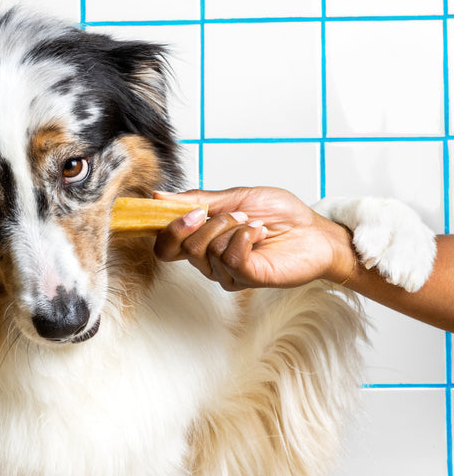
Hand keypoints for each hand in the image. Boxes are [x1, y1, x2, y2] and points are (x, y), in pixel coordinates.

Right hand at [153, 187, 353, 291]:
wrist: (314, 230)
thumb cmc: (281, 215)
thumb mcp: (235, 197)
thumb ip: (198, 200)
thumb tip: (160, 196)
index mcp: (204, 241)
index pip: (166, 247)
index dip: (167, 230)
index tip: (187, 210)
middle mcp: (211, 262)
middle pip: (182, 246)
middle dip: (209, 221)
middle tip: (238, 214)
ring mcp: (227, 273)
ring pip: (207, 248)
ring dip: (234, 226)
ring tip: (255, 225)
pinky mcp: (246, 278)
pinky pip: (229, 256)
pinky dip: (245, 236)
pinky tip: (259, 235)